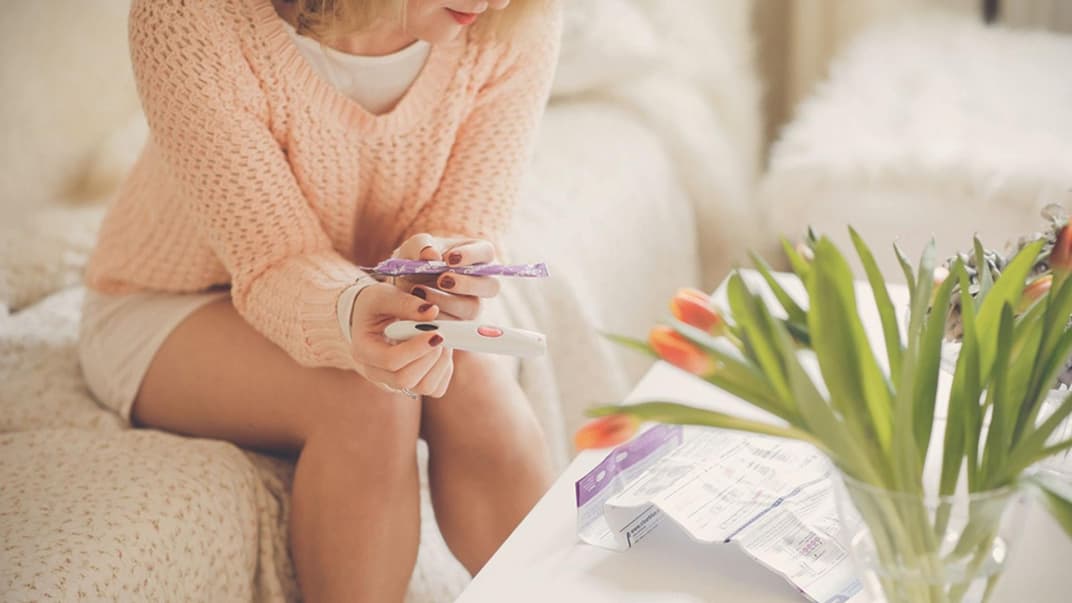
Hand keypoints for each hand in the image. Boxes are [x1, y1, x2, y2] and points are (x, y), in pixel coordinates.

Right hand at [349, 282, 453, 397]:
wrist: (372, 319)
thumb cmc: (374, 306)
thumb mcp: (383, 295)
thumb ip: (405, 302)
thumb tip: (432, 312)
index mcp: (363, 351)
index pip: (389, 361)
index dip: (416, 349)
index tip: (436, 332)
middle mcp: (375, 373)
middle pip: (406, 379)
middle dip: (429, 357)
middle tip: (442, 334)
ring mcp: (393, 383)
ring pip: (423, 387)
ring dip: (440, 363)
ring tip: (443, 339)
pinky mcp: (411, 386)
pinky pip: (435, 389)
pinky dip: (444, 370)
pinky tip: (441, 350)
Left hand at [391, 233, 500, 320]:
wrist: (403, 283)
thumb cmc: (415, 260)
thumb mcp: (414, 248)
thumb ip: (421, 246)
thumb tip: (431, 255)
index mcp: (476, 255)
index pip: (486, 252)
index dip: (472, 256)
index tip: (449, 259)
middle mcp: (480, 281)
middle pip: (491, 286)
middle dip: (466, 284)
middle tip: (441, 280)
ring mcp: (472, 304)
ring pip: (473, 308)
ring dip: (446, 301)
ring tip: (420, 291)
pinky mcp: (460, 323)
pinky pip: (455, 325)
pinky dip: (436, 316)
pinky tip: (419, 307)